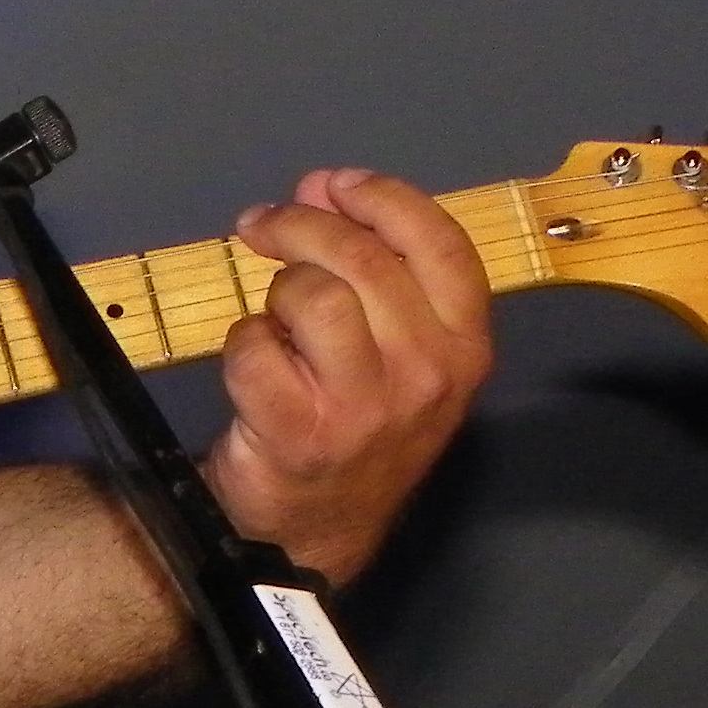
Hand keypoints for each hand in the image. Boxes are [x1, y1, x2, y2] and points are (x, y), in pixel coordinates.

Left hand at [207, 167, 492, 582]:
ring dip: (277, 292)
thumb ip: (379, 266)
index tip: (333, 184)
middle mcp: (427, 374)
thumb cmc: (360, 421)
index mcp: (464, 346)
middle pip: (363, 259)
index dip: (383, 198)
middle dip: (302, 225)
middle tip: (264, 224)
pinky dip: (242, 344)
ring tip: (273, 315)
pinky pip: (254, 348)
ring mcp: (366, 407)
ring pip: (312, 296)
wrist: (319, 524)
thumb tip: (323, 188)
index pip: (440, 244)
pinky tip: (255, 362)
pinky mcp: (301, 432)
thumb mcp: (404, 349)